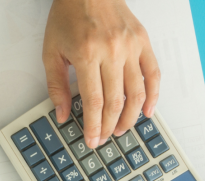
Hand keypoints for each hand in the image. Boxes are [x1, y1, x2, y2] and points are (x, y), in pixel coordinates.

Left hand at [43, 0, 160, 148]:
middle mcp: (112, 51)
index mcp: (87, 54)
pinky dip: (152, 95)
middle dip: (110, 126)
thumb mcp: (51, 52)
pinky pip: (153, 73)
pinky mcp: (143, 41)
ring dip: (130, 116)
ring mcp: (131, 46)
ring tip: (121, 129)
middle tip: (104, 139)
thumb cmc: (69, 16)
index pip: (94, 102)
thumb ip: (56, 86)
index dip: (94, 126)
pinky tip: (147, 111)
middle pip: (116, 101)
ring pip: (136, 92)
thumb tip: (62, 114)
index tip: (92, 140)